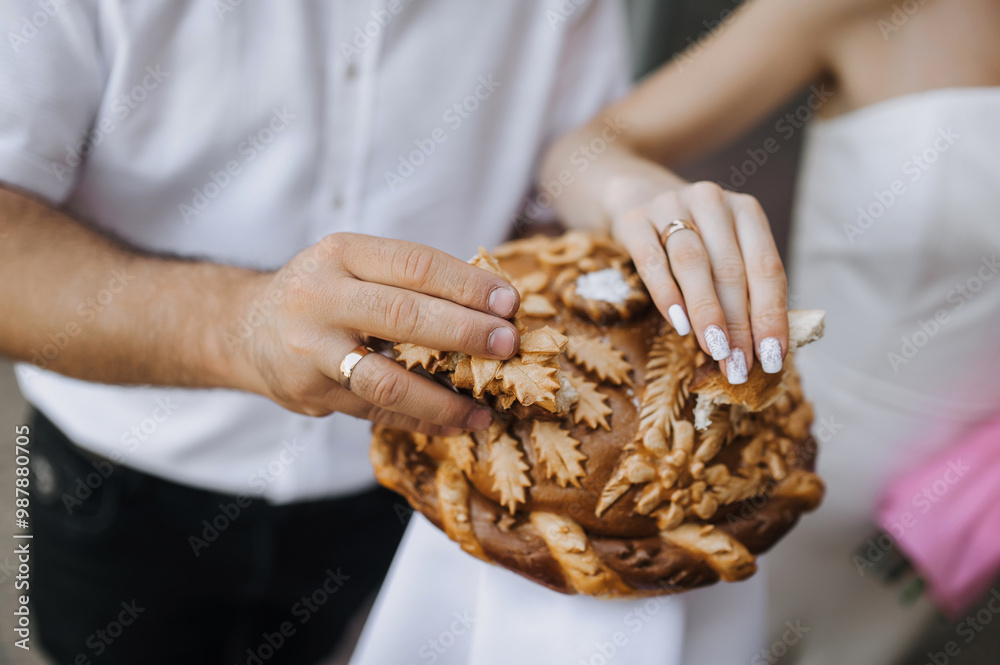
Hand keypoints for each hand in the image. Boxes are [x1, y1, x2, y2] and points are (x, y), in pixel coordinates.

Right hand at [228, 233, 520, 434]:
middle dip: (464, 332)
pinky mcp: (310, 393)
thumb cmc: (323, 292)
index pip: (414, 264)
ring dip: (444, 398)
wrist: (245, 328)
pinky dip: (421, 420)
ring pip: (386, 380)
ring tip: (484, 407)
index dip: (467, 284)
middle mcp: (320, 297)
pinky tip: (456, 422)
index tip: (509, 302)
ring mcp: (312, 350)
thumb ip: (410, 280)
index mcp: (341, 254)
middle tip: (508, 345)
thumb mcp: (355, 265)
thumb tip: (493, 306)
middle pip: (403, 316)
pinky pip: (376, 412)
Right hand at [613, 181, 788, 383]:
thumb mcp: (724, 251)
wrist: (638, 196)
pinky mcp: (634, 219)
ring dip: (706, 314)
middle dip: (737, 325)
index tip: (772, 358)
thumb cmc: (693, 238)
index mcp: (746, 211)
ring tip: (714, 352)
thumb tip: (762, 350)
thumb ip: (744, 288)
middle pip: (730, 270)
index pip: (766, 268)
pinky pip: (652, 261)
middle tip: (739, 367)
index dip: (771, 316)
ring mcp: (671, 206)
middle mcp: (712, 201)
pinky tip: (679, 325)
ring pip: (694, 264)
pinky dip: (667, 296)